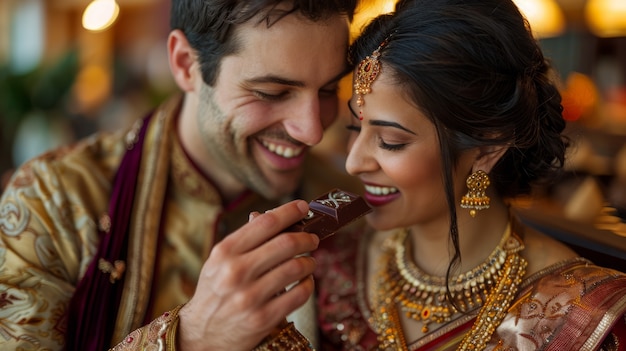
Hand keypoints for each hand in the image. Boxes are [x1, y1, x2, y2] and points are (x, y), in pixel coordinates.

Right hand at [177, 200, 318, 350]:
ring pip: (296, 268)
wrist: (201, 333)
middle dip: (306, 237)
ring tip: (309, 261)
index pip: (265, 223)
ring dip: (309, 262)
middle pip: (286, 244)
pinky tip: (305, 282)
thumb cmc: (215, 291)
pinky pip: (299, 294)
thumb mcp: (220, 260)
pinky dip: (308, 284)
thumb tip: (276, 216)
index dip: (289, 212)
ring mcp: (250, 297)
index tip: (303, 207)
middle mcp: (236, 272)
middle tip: (313, 238)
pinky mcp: (263, 319)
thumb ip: (246, 239)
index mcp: (225, 252)